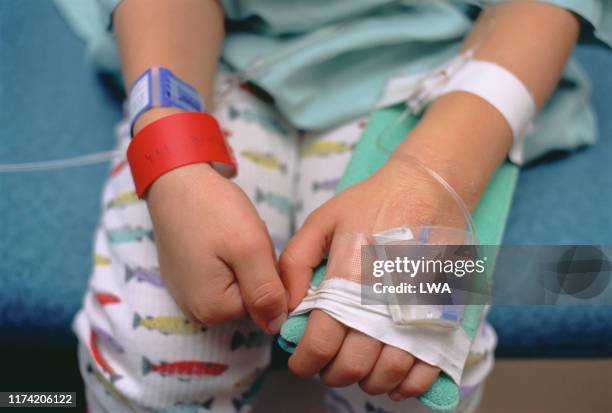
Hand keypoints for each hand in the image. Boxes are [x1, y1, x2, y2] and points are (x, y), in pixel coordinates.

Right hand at [141, 110, 287, 333]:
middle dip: (256, 269)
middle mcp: (197, 311)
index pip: (264, 307)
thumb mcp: (249, 248)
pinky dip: (229, 256)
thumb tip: (277, 327)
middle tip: (243, 238)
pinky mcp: (187, 276)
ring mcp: (189, 294)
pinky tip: (219, 236)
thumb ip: (266, 292)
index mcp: (213, 309)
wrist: (176, 179)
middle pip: (249, 298)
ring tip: (230, 235)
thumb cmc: (212, 209)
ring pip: (238, 284)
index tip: (255, 248)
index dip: (270, 275)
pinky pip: (222, 274)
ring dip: (244, 261)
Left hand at [280, 157, 465, 398]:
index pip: (321, 342)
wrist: (426, 188)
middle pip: (353, 365)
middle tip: (326, 363)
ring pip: (389, 373)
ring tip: (356, 367)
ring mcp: (417, 310)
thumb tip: (289, 308)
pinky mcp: (443, 313)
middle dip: (331, 373)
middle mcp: (384, 300)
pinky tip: (393, 380)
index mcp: (350, 276)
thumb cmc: (371, 204)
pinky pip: (427, 367)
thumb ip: (295, 264)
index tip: (301, 361)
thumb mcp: (322, 222)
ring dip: (366, 381)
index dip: (305, 361)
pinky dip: (408, 385)